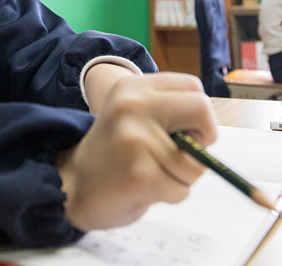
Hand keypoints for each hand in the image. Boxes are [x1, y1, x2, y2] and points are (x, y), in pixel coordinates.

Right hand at [56, 73, 217, 230]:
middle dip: (203, 139)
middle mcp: (133, 106)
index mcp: (134, 87)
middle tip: (179, 153)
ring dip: (182, 176)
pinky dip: (171, 195)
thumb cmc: (114, 153)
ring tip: (151, 173)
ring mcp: (136, 139)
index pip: (194, 88)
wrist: (72, 185)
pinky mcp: (141, 174)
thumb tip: (209, 130)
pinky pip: (182, 189)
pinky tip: (143, 189)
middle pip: (202, 112)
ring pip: (196, 162)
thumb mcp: (134, 115)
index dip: (198, 115)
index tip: (182, 131)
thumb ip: (169, 111)